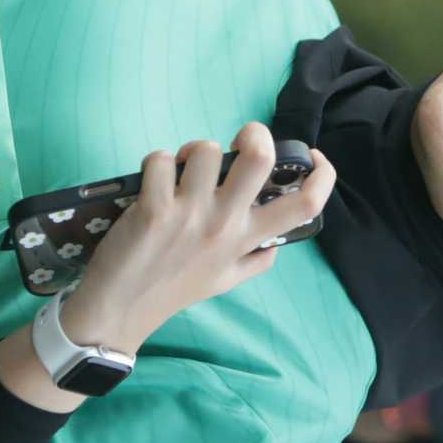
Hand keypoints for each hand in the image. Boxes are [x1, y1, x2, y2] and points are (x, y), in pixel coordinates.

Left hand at [60, 122, 335, 356]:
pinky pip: (162, 159)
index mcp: (247, 240)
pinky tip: (154, 181)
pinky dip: (158, 163)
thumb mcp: (225, 282)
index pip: (306, 205)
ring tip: (185, 167)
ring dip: (195, 151)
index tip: (312, 158)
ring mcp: (190, 214)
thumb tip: (277, 245)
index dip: (321, 173)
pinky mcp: (154, 208)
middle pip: (260, 158)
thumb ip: (256, 262)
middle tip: (239, 142)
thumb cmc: (174, 291)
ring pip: (207, 149)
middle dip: (254, 134)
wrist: (121, 308)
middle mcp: (225, 224)